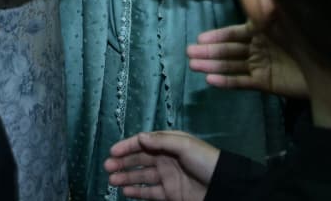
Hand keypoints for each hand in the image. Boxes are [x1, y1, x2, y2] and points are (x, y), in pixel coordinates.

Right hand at [104, 131, 219, 200]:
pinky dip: (137, 192)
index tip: (112, 152)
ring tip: (112, 181)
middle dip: (123, 163)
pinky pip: (149, 192)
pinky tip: (125, 192)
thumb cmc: (205, 161)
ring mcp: (167, 177)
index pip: (144, 143)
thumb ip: (161, 141)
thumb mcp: (185, 145)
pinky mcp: (170, 194)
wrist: (223, 186)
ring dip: (126, 177)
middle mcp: (166, 159)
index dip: (128, 146)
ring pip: (141, 176)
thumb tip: (140, 137)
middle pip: (140, 159)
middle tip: (107, 168)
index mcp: (169, 144)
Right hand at [187, 22, 308, 97]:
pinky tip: (211, 81)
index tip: (199, 39)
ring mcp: (261, 65)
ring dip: (213, 66)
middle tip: (188, 54)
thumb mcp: (281, 14)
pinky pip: (242, 81)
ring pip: (231, 65)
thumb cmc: (305, 35)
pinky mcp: (265, 82)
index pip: (234, 33)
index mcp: (262, 30)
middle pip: (229, 50)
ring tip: (194, 67)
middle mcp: (258, 47)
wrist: (328, 66)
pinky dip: (227, 81)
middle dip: (209, 52)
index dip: (217, 36)